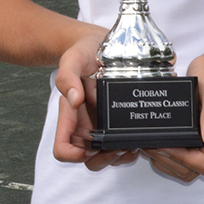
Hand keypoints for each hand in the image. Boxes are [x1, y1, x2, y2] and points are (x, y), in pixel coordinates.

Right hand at [52, 31, 139, 170]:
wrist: (99, 43)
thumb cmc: (82, 52)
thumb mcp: (73, 58)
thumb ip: (68, 76)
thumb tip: (74, 99)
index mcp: (70, 116)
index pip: (63, 149)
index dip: (75, 155)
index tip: (92, 147)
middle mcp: (85, 124)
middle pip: (88, 160)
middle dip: (105, 159)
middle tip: (120, 147)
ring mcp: (102, 125)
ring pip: (107, 157)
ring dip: (121, 156)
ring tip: (133, 143)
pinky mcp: (118, 122)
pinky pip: (122, 146)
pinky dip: (132, 148)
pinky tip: (140, 138)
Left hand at [141, 49, 203, 182]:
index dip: (182, 160)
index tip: (165, 145)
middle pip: (193, 170)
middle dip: (168, 161)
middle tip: (150, 146)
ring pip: (187, 168)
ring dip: (166, 161)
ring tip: (150, 145)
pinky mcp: (198, 138)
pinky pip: (183, 157)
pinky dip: (168, 155)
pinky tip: (157, 141)